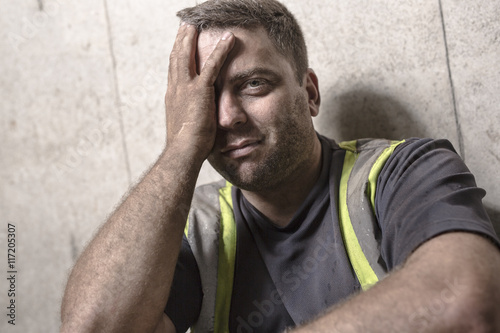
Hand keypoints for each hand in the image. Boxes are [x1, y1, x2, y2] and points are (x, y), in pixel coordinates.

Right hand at [165, 23, 234, 161]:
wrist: (182, 153)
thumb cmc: (185, 149)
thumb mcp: (185, 130)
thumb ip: (191, 120)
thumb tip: (196, 124)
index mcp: (173, 98)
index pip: (174, 72)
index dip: (176, 57)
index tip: (178, 46)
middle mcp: (176, 89)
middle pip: (177, 58)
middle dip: (181, 41)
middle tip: (184, 27)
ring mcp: (186, 88)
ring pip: (188, 55)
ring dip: (193, 38)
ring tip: (199, 25)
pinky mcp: (200, 91)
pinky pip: (213, 65)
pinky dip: (221, 50)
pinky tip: (229, 38)